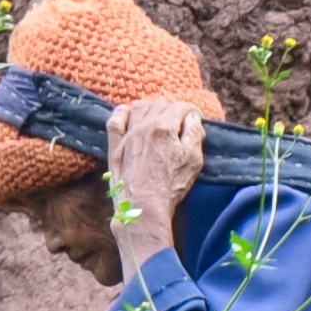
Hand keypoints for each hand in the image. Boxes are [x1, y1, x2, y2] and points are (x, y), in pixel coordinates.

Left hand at [107, 96, 204, 270]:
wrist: (143, 206)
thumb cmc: (171, 185)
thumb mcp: (193, 159)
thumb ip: (195, 133)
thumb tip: (193, 118)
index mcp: (165, 127)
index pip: (181, 107)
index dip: (191, 112)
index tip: (195, 119)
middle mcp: (145, 125)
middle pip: (161, 104)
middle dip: (173, 110)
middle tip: (179, 122)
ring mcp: (128, 134)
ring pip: (139, 106)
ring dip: (150, 108)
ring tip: (156, 117)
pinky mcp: (115, 146)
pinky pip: (115, 120)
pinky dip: (122, 113)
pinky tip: (128, 114)